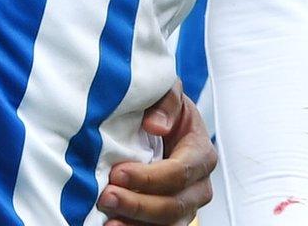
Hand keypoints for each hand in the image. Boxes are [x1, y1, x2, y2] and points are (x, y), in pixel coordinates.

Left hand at [96, 84, 216, 225]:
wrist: (161, 127)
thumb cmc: (163, 110)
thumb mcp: (167, 94)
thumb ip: (165, 102)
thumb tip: (155, 125)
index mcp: (202, 154)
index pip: (179, 172)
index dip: (148, 177)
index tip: (117, 173)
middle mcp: (199, 186)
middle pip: (174, 205)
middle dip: (138, 204)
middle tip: (106, 197)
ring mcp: (187, 206)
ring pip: (167, 225)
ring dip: (135, 224)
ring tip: (107, 220)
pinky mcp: (171, 219)